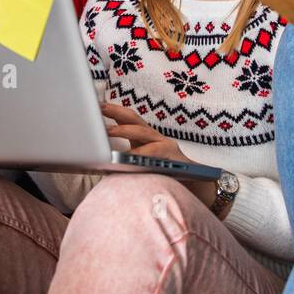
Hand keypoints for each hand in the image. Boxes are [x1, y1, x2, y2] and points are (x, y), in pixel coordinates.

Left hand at [101, 103, 217, 205]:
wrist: (196, 189)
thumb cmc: (165, 179)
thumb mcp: (143, 166)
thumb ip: (126, 161)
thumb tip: (100, 162)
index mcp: (147, 139)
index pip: (129, 120)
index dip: (114, 110)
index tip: (97, 104)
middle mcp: (156, 138)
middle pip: (135, 120)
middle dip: (117, 112)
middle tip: (99, 108)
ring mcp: (166, 145)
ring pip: (143, 133)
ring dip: (124, 130)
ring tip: (108, 131)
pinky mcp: (173, 157)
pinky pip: (154, 152)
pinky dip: (140, 153)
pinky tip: (127, 156)